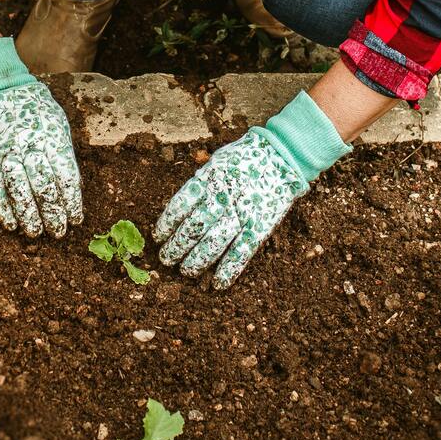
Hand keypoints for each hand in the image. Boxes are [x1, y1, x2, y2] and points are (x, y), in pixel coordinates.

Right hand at [0, 80, 83, 237]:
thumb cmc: (36, 111)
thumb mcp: (58, 126)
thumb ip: (63, 155)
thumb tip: (72, 190)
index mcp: (52, 137)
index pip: (66, 176)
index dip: (72, 201)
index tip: (76, 218)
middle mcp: (29, 145)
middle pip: (44, 187)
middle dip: (53, 214)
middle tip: (59, 232)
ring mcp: (6, 153)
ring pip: (19, 191)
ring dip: (28, 216)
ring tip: (37, 233)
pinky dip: (3, 210)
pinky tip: (12, 225)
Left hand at [152, 89, 351, 288]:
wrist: (282, 155)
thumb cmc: (245, 158)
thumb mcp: (217, 162)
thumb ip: (200, 183)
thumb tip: (180, 208)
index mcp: (208, 179)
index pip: (180, 205)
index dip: (167, 223)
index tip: (158, 236)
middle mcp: (222, 197)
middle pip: (193, 227)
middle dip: (176, 246)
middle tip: (166, 259)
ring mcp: (241, 213)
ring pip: (213, 243)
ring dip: (196, 261)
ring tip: (185, 271)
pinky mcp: (260, 226)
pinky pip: (242, 252)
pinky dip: (229, 270)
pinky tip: (217, 284)